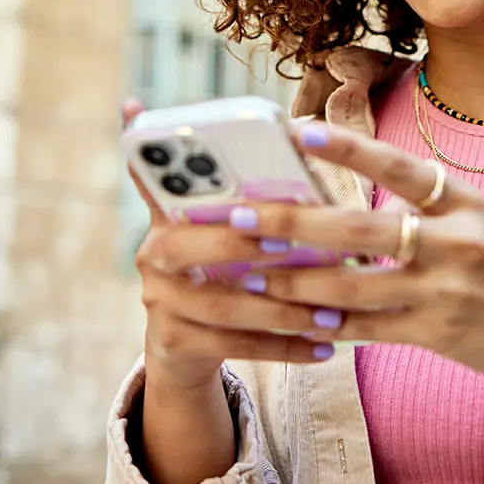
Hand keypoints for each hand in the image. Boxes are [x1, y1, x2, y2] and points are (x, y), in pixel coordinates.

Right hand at [123, 99, 336, 393]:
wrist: (184, 344)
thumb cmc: (221, 265)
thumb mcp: (221, 224)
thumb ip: (243, 190)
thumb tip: (292, 136)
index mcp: (166, 215)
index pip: (153, 180)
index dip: (167, 170)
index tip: (206, 165)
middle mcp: (152, 255)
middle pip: (184, 246)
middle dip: (239, 244)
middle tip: (289, 245)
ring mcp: (160, 302)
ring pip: (221, 305)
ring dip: (281, 309)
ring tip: (330, 312)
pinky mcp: (175, 343)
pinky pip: (234, 346)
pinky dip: (284, 346)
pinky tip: (324, 346)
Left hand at [245, 121, 483, 394]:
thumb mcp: (479, 219)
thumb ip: (424, 205)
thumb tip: (349, 195)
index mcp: (466, 202)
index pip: (402, 168)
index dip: (351, 150)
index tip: (301, 133)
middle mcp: (457, 242)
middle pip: (361, 230)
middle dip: (294, 222)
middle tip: (239, 216)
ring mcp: (446, 291)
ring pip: (354, 286)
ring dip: (295, 280)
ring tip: (250, 273)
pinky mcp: (437, 333)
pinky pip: (368, 329)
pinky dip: (328, 323)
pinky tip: (292, 317)